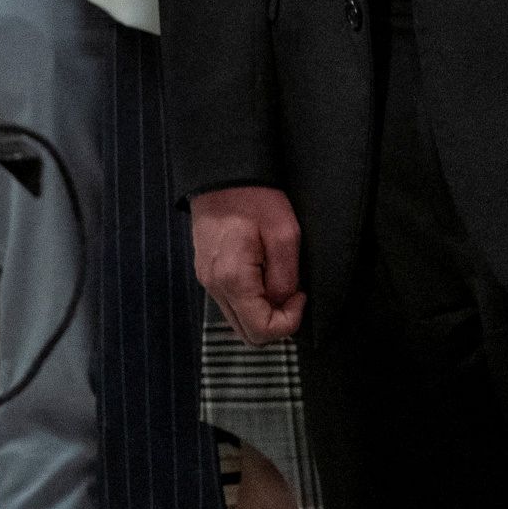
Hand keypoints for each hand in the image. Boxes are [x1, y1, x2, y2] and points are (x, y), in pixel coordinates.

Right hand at [192, 185, 304, 342]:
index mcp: (233, 279)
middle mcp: (214, 286)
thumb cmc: (254, 198)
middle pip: (247, 335)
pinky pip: (230, 303)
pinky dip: (250, 302)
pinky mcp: (206, 271)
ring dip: (263, 313)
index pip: (262, 331)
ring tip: (278, 282)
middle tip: (292, 294)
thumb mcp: (284, 234)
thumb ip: (286, 277)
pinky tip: (262, 276)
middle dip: (276, 324)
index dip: (289, 322)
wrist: (221, 173)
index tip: (301, 294)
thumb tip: (285, 302)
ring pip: (238, 321)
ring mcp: (206, 280)